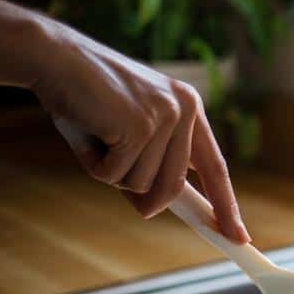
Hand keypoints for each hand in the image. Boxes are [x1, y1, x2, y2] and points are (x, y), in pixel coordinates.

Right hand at [30, 23, 249, 242]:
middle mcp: (185, 110)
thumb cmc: (87, 97)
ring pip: (142, 184)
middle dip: (144, 197)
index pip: (215, 168)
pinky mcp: (140, 126)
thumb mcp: (128, 132)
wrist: (53, 57)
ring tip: (96, 135)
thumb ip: (148, 165)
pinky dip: (95, 164)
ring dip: (111, 172)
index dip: (226, 205)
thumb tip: (155, 208)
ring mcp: (165, 118)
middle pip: (173, 187)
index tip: (239, 236)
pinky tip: (87, 132)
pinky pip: (116, 175)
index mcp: (190, 109)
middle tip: (115, 174)